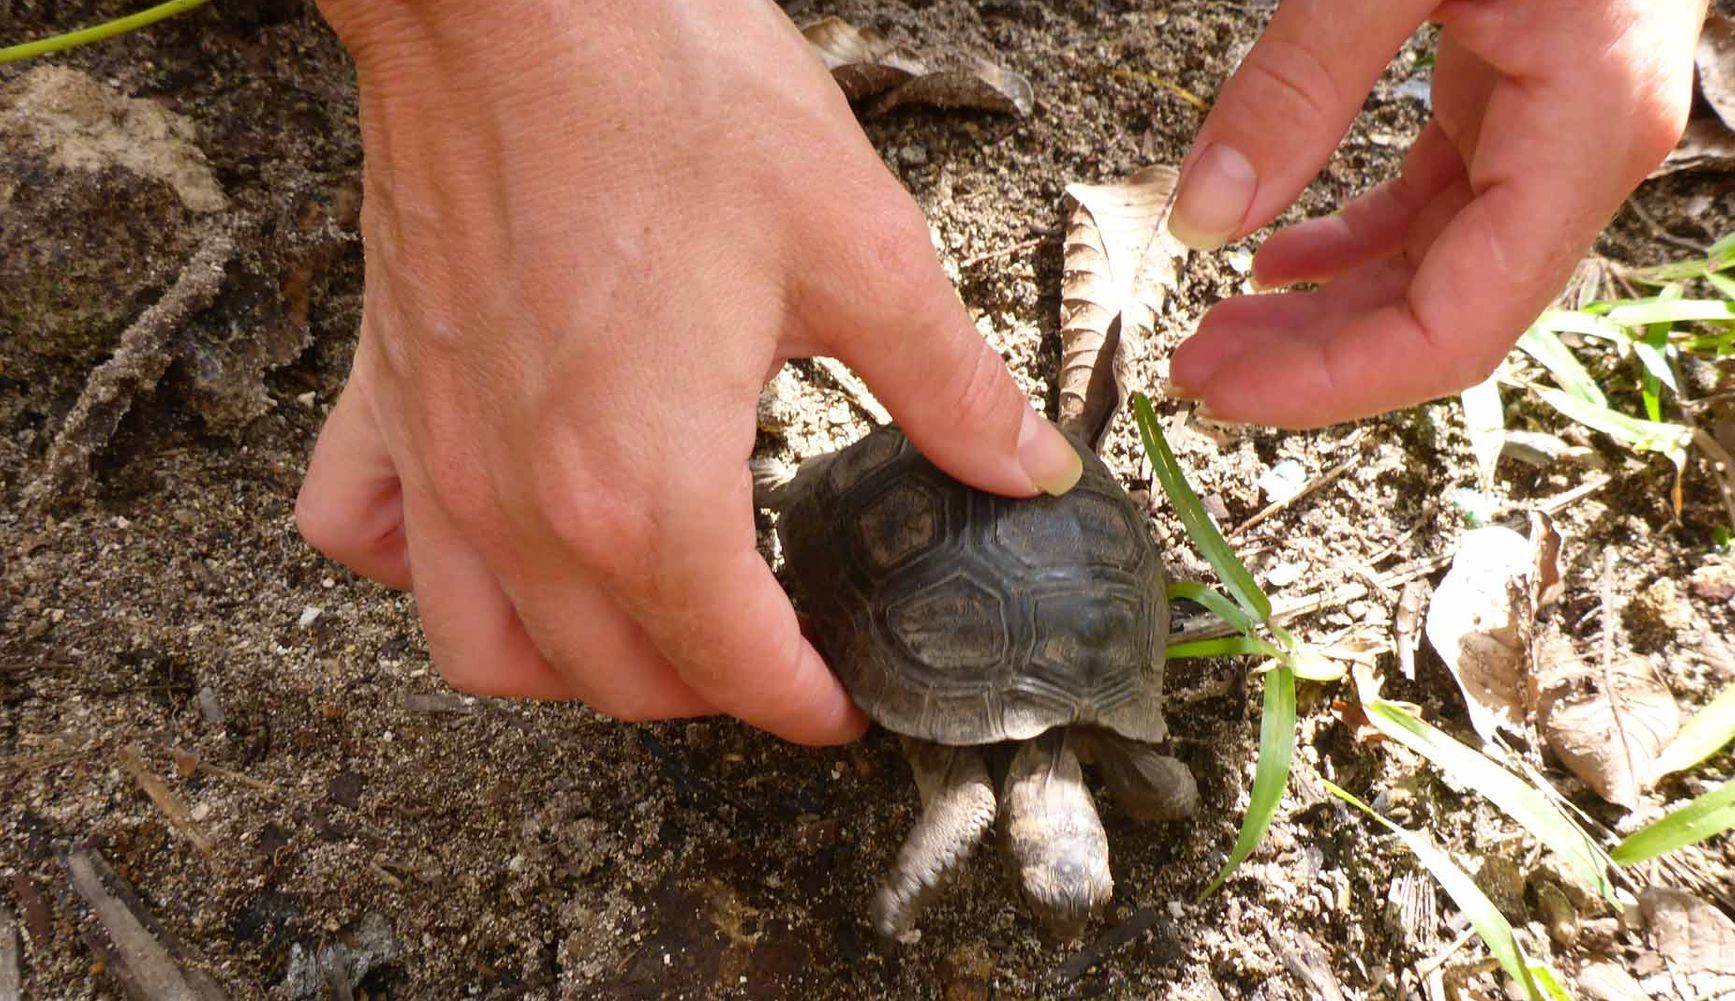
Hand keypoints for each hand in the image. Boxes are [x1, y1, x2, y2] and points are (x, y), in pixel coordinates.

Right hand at [294, 1, 1082, 744]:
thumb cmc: (669, 99)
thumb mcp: (858, 247)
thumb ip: (948, 385)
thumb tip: (1024, 466)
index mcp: (645, 488)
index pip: (731, 661)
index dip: (803, 703)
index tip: (841, 704)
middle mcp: (524, 502)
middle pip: (613, 677)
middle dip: (709, 691)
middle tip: (774, 654)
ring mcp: (441, 455)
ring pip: (481, 647)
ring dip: (570, 668)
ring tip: (644, 626)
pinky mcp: (387, 389)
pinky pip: (361, 534)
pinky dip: (420, 568)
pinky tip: (486, 535)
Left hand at [1165, 0, 1705, 426]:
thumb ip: (1296, 86)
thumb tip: (1202, 218)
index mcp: (1583, 129)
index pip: (1457, 327)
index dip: (1333, 383)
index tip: (1225, 393)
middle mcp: (1586, 150)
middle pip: (1444, 315)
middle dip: (1313, 360)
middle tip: (1194, 373)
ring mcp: (1557, 129)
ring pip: (1437, 270)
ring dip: (1325, 311)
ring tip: (1217, 331)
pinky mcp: (1521, 100)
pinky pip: (1437, 206)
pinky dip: (1354, 243)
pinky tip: (1275, 259)